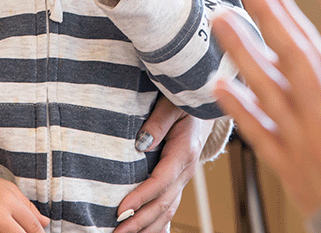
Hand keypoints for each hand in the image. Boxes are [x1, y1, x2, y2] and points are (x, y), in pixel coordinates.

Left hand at [115, 95, 212, 232]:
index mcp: (184, 152)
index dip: (141, 197)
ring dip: (146, 228)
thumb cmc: (185, 102)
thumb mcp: (173, 104)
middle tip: (116, 232)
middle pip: (164, 203)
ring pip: (167, 211)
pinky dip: (158, 225)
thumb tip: (142, 142)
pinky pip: (169, 208)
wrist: (204, 106)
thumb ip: (159, 121)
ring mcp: (183, 178)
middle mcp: (185, 170)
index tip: (121, 209)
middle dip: (139, 221)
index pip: (161, 181)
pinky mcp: (177, 181)